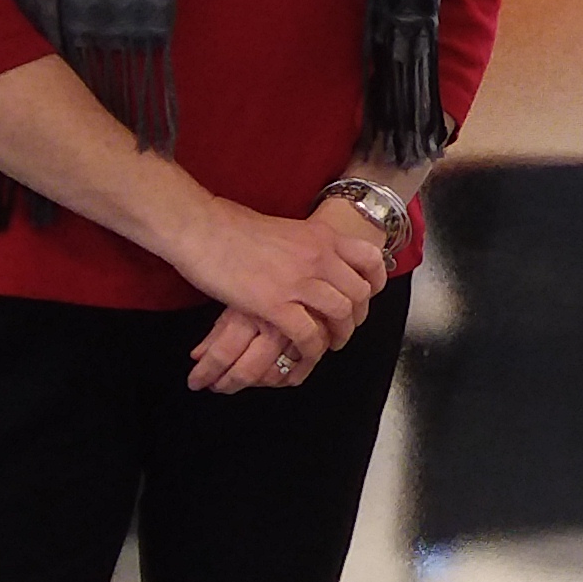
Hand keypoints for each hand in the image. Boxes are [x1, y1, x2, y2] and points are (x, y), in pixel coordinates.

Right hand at [170, 202, 387, 387]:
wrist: (205, 230)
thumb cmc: (236, 229)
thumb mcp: (288, 230)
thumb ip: (308, 246)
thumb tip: (316, 261)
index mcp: (323, 236)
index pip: (370, 258)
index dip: (376, 281)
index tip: (369, 295)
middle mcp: (319, 257)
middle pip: (359, 292)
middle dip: (358, 315)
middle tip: (345, 327)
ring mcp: (299, 281)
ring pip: (340, 314)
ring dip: (339, 335)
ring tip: (329, 344)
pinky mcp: (275, 304)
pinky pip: (308, 334)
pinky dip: (311, 348)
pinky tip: (304, 352)